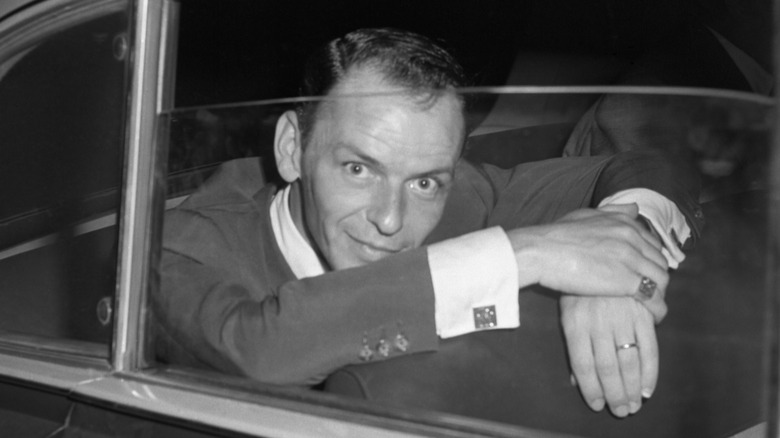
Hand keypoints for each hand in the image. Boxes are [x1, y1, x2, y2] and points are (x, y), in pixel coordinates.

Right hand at [507, 203, 669, 319]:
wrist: (541, 251)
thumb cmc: (556, 235)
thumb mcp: (585, 215)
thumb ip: (613, 212)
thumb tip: (635, 208)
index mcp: (624, 223)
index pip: (652, 243)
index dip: (651, 259)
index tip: (644, 272)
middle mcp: (632, 238)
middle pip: (660, 262)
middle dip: (657, 277)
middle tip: (648, 291)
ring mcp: (631, 259)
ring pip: (661, 279)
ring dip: (660, 294)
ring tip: (651, 306)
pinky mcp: (626, 281)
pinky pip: (653, 297)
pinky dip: (659, 309)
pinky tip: (655, 317)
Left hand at [561, 295, 657, 417]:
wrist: (596, 250)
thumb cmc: (577, 286)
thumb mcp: (568, 313)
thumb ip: (574, 347)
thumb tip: (577, 381)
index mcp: (575, 324)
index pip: (583, 365)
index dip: (591, 389)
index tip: (598, 405)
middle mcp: (598, 323)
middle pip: (607, 368)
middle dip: (615, 394)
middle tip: (621, 411)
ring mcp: (622, 317)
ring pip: (629, 361)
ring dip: (633, 388)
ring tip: (634, 404)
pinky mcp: (642, 311)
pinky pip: (650, 346)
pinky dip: (651, 371)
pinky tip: (649, 388)